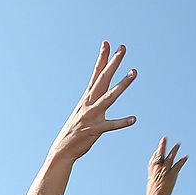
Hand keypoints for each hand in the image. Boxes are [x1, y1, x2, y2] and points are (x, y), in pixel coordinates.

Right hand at [49, 43, 136, 162]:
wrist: (62, 151)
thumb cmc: (74, 131)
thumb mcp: (81, 112)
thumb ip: (91, 100)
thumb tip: (97, 90)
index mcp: (86, 99)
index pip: (96, 74)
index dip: (102, 59)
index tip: (107, 43)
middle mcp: (89, 104)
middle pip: (103, 79)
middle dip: (113, 63)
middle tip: (123, 48)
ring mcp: (92, 116)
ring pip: (109, 97)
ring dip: (122, 84)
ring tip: (134, 72)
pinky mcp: (95, 130)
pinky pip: (111, 125)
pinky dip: (122, 123)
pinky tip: (133, 119)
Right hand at [144, 137, 187, 194]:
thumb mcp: (152, 187)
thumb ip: (155, 183)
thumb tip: (156, 186)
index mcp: (152, 173)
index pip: (152, 160)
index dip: (154, 154)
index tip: (156, 150)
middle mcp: (157, 169)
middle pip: (160, 155)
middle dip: (162, 146)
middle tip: (164, 138)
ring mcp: (165, 171)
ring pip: (170, 157)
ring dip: (174, 150)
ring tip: (178, 144)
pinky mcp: (171, 174)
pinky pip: (178, 165)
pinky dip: (182, 160)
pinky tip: (186, 156)